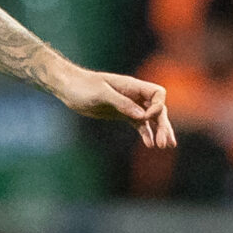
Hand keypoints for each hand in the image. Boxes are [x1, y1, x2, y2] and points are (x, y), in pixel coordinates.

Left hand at [53, 66, 176, 150]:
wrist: (67, 87)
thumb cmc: (83, 86)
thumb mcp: (101, 93)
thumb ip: (121, 103)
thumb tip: (142, 115)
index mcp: (132, 86)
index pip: (158, 93)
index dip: (158, 106)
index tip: (145, 117)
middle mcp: (134, 95)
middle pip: (157, 109)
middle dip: (162, 125)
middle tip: (164, 143)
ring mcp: (128, 105)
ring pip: (150, 119)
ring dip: (158, 131)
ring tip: (164, 146)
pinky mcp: (120, 114)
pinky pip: (138, 124)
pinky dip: (145, 133)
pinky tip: (149, 144)